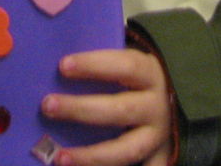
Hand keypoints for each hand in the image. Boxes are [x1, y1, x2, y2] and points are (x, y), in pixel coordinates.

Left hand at [41, 48, 173, 165]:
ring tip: (59, 157)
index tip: (62, 66)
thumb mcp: (129, 64)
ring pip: (126, 150)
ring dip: (91, 156)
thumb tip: (59, 65)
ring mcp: (157, 138)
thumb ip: (102, 65)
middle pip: (119, 109)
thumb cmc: (138, 78)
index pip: (124, 66)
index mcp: (150, 75)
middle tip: (47, 105)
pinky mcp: (157, 158)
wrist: (173, 102)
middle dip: (81, 109)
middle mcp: (157, 107)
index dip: (94, 65)